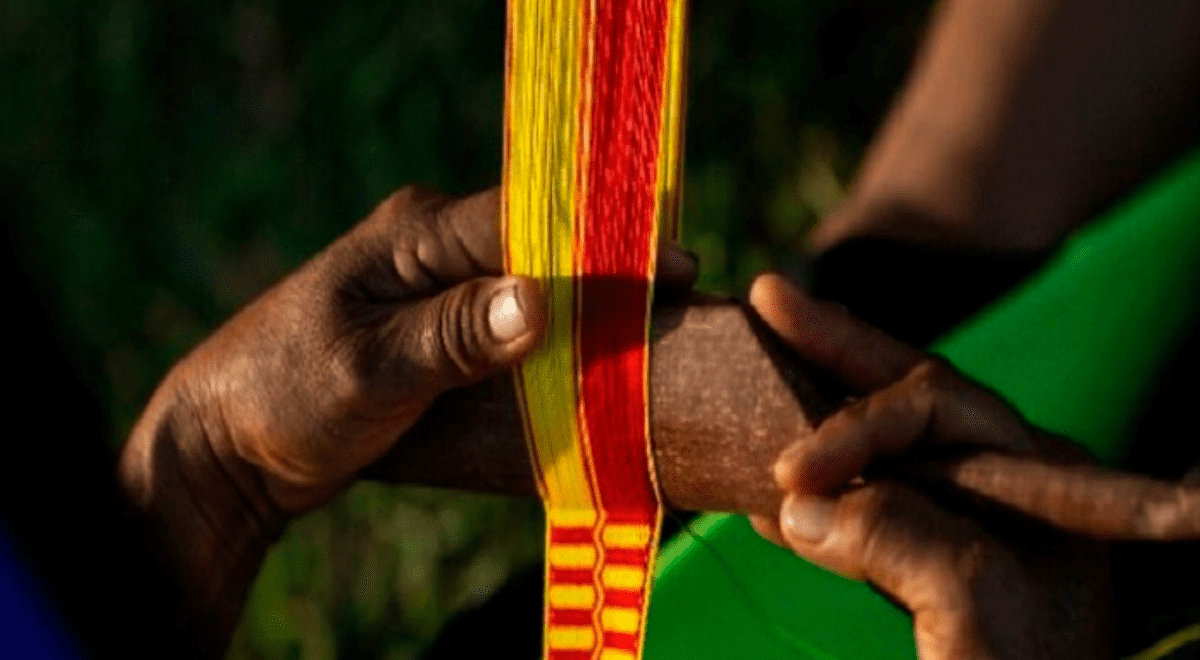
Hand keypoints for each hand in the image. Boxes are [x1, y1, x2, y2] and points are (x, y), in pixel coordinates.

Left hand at [117, 185, 693, 655]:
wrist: (226, 447)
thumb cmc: (283, 396)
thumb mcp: (369, 369)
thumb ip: (452, 335)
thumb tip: (538, 303)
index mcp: (416, 234)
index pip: (527, 221)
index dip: (605, 244)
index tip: (676, 269)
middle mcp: (434, 251)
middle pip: (542, 254)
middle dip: (610, 280)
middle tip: (684, 309)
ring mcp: (440, 294)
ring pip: (535, 295)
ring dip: (587, 320)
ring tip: (656, 343)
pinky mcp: (444, 338)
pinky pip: (514, 334)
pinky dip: (555, 351)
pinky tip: (596, 375)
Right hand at [746, 273, 1113, 659]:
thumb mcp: (973, 607)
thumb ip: (899, 534)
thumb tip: (799, 501)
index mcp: (1042, 482)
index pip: (934, 407)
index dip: (855, 425)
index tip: (786, 475)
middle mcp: (1004, 490)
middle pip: (910, 397)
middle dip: (835, 350)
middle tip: (768, 297)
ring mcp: (965, 529)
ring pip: (881, 449)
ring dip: (814, 415)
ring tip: (759, 365)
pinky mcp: (926, 572)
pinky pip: (863, 512)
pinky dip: (812, 498)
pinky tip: (766, 500)